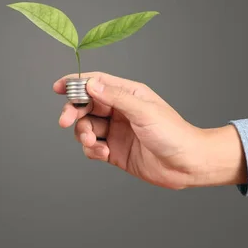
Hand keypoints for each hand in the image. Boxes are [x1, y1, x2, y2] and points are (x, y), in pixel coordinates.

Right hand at [53, 72, 246, 189]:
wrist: (188, 165)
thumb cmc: (174, 133)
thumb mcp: (143, 111)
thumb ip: (115, 97)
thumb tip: (91, 83)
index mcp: (128, 94)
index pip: (96, 83)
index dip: (76, 83)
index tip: (58, 88)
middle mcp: (120, 111)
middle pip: (86, 106)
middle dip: (74, 112)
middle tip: (66, 121)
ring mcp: (117, 131)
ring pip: (86, 128)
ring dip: (84, 134)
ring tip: (95, 143)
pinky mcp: (115, 151)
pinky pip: (93, 147)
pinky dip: (92, 150)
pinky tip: (104, 153)